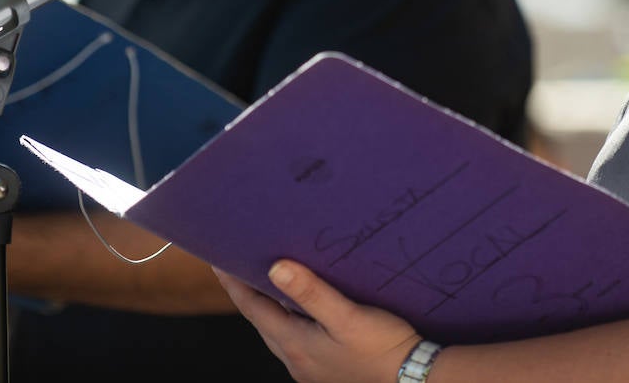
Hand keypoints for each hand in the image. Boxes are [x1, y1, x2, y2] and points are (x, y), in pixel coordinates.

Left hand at [215, 260, 420, 382]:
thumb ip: (311, 292)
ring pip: (277, 330)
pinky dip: (287, 319)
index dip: (233, 282)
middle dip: (245, 291)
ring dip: (266, 306)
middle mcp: (294, 358)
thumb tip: (275, 268)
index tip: (218, 259)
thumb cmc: (382, 347)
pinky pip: (294, 339)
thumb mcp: (347, 316)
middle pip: (260, 319)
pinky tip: (299, 309)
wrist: (411, 378)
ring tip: (263, 280)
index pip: (252, 307)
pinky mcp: (323, 369)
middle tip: (236, 262)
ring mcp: (308, 367)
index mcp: (294, 343)